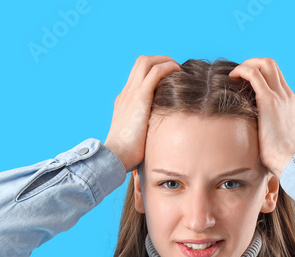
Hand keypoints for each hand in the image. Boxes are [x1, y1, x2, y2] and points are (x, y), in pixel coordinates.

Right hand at [104, 55, 181, 172]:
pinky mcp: (139, 98)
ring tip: (179, 69)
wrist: (115, 157)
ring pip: (147, 62)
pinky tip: (179, 74)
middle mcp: (126, 93)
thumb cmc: (127, 155)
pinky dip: (168, 68)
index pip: (138, 76)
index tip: (170, 78)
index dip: (154, 71)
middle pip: (141, 62)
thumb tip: (160, 139)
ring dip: (165, 60)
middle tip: (177, 69)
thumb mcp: (137, 138)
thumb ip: (146, 131)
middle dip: (161, 60)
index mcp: (124, 102)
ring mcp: (131, 93)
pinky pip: (155, 72)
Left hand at [228, 58, 294, 178]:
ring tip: (234, 75)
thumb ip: (269, 128)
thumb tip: (255, 133)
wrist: (290, 161)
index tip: (244, 83)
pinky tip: (231, 78)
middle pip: (271, 65)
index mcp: (290, 102)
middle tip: (237, 75)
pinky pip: (254, 74)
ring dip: (247, 64)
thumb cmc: (281, 157)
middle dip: (252, 64)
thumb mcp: (277, 137)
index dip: (259, 74)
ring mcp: (280, 96)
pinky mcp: (269, 101)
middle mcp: (287, 95)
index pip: (275, 77)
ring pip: (265, 64)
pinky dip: (242, 71)